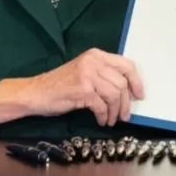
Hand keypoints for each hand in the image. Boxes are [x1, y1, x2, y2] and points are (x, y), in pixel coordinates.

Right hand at [24, 48, 146, 126]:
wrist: (36, 93)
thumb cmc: (60, 85)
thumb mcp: (85, 73)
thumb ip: (104, 75)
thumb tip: (128, 91)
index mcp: (96, 55)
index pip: (126, 65)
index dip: (137, 81)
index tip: (139, 96)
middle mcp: (93, 61)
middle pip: (122, 82)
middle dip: (126, 102)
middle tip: (124, 115)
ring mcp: (87, 74)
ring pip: (114, 95)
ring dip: (116, 112)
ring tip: (111, 120)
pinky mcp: (82, 89)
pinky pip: (102, 106)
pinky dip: (104, 116)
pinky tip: (101, 120)